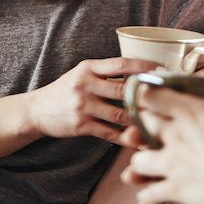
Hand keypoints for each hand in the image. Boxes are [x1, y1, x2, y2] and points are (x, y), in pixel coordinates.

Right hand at [27, 57, 158, 144]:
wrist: (36, 111)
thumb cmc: (64, 91)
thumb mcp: (81, 74)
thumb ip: (105, 73)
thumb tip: (139, 71)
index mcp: (88, 68)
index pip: (121, 64)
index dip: (144, 66)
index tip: (162, 69)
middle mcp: (85, 85)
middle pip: (124, 90)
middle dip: (146, 96)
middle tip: (166, 99)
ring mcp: (82, 106)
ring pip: (120, 114)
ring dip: (139, 120)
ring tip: (157, 122)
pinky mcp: (81, 125)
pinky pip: (109, 132)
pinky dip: (125, 137)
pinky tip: (138, 139)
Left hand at [120, 86, 203, 203]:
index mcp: (196, 111)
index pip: (156, 94)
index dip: (148, 95)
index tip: (148, 97)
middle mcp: (177, 134)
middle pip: (143, 124)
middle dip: (142, 129)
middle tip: (148, 134)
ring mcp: (171, 162)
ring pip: (138, 161)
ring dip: (140, 166)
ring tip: (147, 170)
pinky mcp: (173, 188)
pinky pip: (148, 194)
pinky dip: (147, 199)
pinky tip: (147, 202)